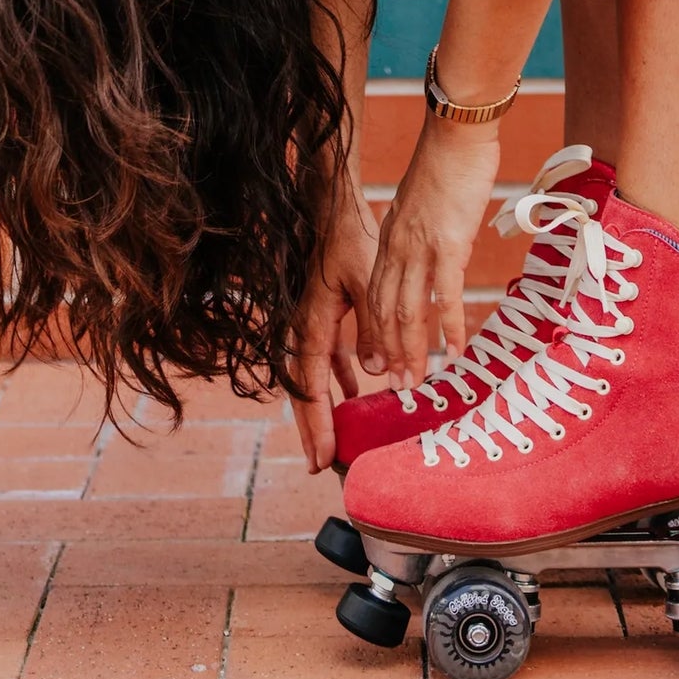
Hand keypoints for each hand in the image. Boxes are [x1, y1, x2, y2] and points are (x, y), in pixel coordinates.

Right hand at [288, 186, 382, 473]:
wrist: (334, 212)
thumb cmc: (349, 243)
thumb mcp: (367, 284)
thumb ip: (374, 327)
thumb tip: (376, 371)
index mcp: (311, 326)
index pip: (310, 388)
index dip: (318, 425)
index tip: (324, 457)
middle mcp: (302, 330)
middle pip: (302, 391)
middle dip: (311, 430)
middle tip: (320, 466)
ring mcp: (309, 324)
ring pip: (310, 377)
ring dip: (321, 408)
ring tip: (332, 441)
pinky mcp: (320, 316)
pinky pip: (323, 358)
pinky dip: (335, 379)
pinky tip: (355, 390)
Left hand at [367, 119, 499, 388]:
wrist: (456, 133)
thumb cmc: (448, 162)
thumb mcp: (422, 203)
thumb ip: (420, 231)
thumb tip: (432, 251)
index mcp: (390, 238)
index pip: (377, 294)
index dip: (378, 332)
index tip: (383, 360)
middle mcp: (398, 247)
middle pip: (386, 310)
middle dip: (389, 352)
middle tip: (397, 387)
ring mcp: (421, 248)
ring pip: (408, 310)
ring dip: (412, 350)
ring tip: (418, 381)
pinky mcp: (448, 244)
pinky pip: (444, 295)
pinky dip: (448, 327)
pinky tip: (453, 351)